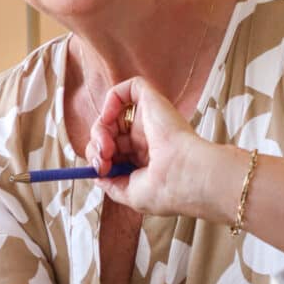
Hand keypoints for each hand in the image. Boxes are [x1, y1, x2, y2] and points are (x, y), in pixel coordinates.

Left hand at [85, 76, 221, 218]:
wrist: (187, 176)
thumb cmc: (168, 190)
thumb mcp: (131, 195)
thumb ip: (111, 184)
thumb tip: (96, 174)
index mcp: (145, 159)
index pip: (114, 153)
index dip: (101, 159)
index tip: (102, 172)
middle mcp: (146, 138)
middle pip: (109, 133)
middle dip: (96, 147)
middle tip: (103, 161)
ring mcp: (149, 119)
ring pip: (112, 115)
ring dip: (99, 130)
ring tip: (107, 148)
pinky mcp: (153, 101)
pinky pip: (129, 88)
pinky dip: (111, 99)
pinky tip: (109, 118)